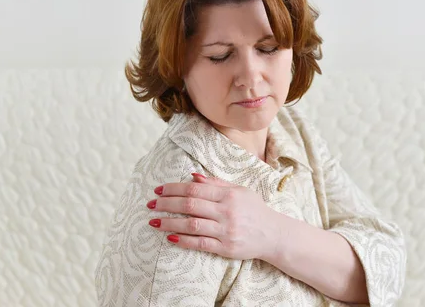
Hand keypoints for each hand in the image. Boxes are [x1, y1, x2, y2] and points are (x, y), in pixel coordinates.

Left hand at [146, 173, 281, 260]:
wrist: (273, 234)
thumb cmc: (255, 210)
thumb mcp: (239, 191)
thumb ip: (216, 183)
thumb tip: (192, 177)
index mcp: (228, 195)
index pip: (195, 189)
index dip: (174, 189)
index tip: (158, 190)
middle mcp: (226, 212)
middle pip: (190, 205)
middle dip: (167, 204)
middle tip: (150, 204)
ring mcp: (226, 230)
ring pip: (192, 225)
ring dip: (170, 223)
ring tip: (154, 222)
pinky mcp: (225, 248)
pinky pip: (200, 243)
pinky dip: (184, 240)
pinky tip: (170, 238)